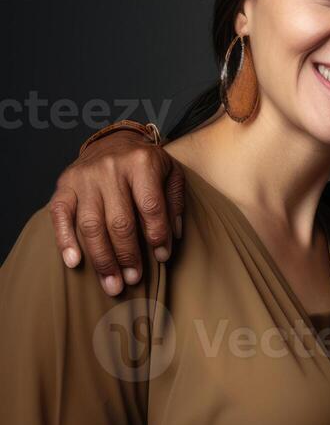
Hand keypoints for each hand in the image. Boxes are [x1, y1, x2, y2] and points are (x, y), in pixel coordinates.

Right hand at [48, 132, 183, 294]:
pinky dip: (65, 240)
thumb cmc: (147, 164)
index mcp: (141, 163)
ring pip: (91, 224)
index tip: (162, 258)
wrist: (114, 141)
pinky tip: (74, 262)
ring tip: (112, 283)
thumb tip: (170, 241)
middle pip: (119, 221)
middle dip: (127, 255)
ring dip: (102, 258)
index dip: (157, 235)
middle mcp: (110, 169)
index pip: (151, 207)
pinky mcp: (64, 185)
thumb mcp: (171, 174)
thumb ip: (174, 204)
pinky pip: (60, 215)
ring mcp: (84, 177)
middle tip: (133, 280)